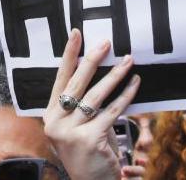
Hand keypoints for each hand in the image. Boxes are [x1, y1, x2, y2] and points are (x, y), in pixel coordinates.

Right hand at [43, 29, 140, 179]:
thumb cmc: (88, 152)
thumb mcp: (77, 127)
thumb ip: (80, 104)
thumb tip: (97, 70)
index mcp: (50, 116)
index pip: (60, 80)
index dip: (69, 56)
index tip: (77, 34)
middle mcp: (55, 123)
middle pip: (76, 84)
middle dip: (92, 60)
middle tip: (106, 43)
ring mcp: (70, 133)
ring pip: (96, 96)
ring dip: (115, 75)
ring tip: (128, 60)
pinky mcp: (90, 139)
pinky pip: (112, 111)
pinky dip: (126, 95)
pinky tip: (135, 83)